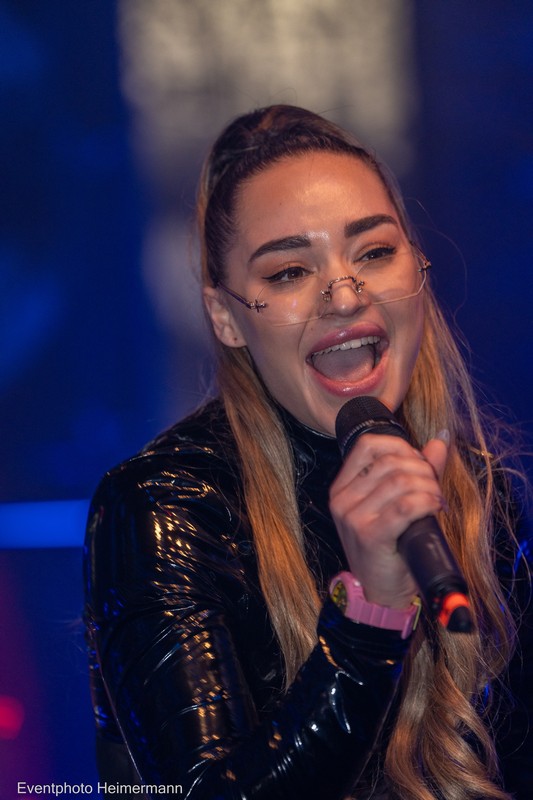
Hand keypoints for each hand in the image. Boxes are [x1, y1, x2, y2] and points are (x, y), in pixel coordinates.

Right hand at [329, 432, 448, 608]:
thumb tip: (439, 441)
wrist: (381, 592)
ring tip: (437, 498)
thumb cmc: (390, 547)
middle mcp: (343, 499)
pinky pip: (405, 506)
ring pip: (400, 481)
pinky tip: (435, 507)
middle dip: (421, 469)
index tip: (418, 461)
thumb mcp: (396, 504)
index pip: (368, 445)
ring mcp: (353, 517)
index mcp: (343, 487)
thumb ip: (416, 470)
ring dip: (428, 486)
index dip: (399, 445)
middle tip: (434, 485)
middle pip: (390, 462)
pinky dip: (426, 501)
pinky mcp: (370, 535)